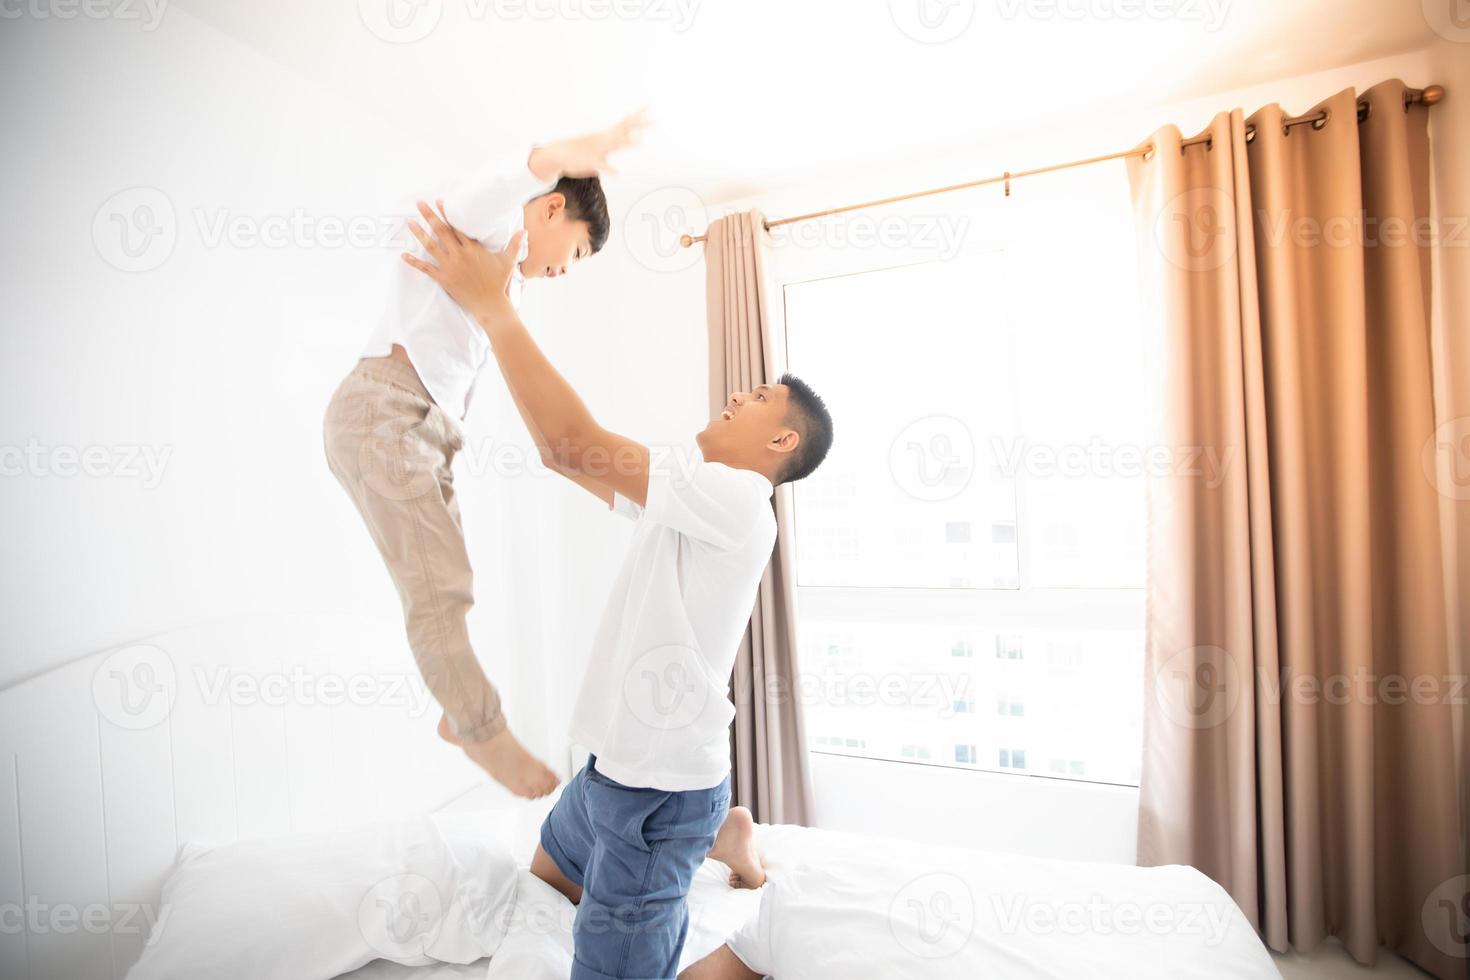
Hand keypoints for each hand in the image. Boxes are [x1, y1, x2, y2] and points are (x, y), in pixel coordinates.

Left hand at [401, 200, 522, 321]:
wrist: (491, 304)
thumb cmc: (499, 283)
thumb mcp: (508, 262)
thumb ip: (515, 244)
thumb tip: (524, 231)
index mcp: (472, 248)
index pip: (456, 226)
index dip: (446, 213)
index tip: (439, 201)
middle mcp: (459, 255)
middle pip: (441, 231)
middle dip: (429, 216)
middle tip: (419, 204)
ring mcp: (450, 267)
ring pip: (430, 246)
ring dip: (419, 233)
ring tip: (410, 222)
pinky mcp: (444, 279)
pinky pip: (426, 268)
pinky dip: (414, 262)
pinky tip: (404, 255)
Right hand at [528, 109, 647, 180]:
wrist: (557, 154)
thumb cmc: (579, 152)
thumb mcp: (599, 147)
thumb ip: (613, 145)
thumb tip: (625, 143)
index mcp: (606, 136)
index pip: (624, 123)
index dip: (637, 116)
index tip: (649, 108)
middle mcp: (603, 140)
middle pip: (624, 131)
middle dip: (639, 126)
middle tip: (654, 120)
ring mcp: (597, 150)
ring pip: (614, 144)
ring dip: (626, 143)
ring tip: (640, 142)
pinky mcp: (590, 162)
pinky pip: (601, 165)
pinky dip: (609, 169)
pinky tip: (618, 173)